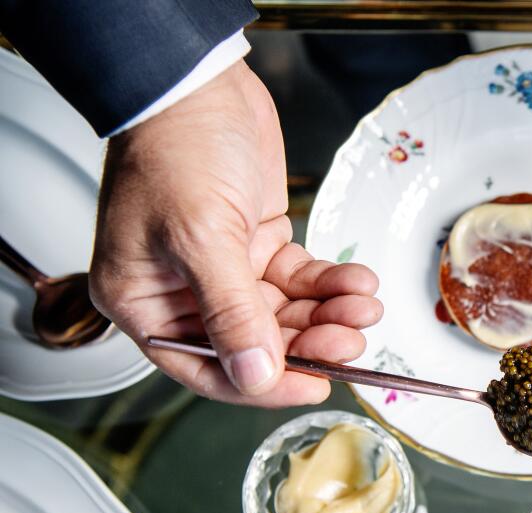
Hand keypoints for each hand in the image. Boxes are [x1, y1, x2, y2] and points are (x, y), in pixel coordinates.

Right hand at [90, 60, 382, 406]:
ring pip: (286, 314)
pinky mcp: (255, 244)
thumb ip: (232, 315)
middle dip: (311, 343)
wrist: (198, 84)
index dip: (265, 384)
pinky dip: (331, 283)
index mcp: (145, 303)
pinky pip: (299, 280)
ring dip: (330, 313)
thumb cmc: (175, 148)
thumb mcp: (202, 238)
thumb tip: (256, 377)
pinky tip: (358, 281)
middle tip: (352, 340)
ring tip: (363, 304)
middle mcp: (182, 292)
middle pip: (257, 344)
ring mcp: (223, 269)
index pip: (208, 369)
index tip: (316, 385)